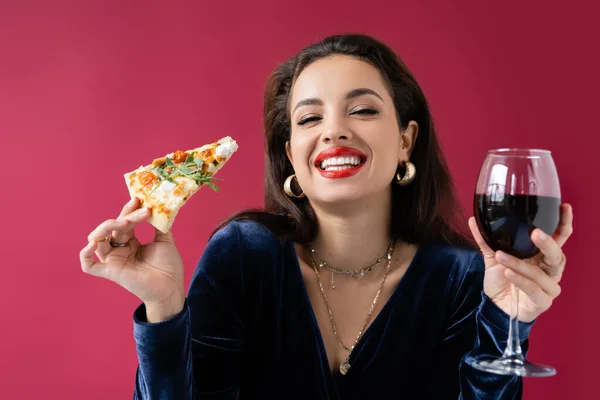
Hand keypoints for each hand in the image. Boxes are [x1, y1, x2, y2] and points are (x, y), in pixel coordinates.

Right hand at [79, 197, 185, 319]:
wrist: (171, 288)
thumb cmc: (168, 267)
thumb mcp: (165, 240)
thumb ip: (159, 224)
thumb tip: (159, 206)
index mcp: (130, 242)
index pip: (124, 222)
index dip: (129, 210)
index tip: (139, 199)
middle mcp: (119, 250)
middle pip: (113, 228)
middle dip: (125, 216)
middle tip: (141, 209)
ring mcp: (113, 261)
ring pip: (98, 240)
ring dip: (107, 227)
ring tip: (126, 221)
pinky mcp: (110, 272)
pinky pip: (89, 265)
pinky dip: (85, 254)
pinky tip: (94, 243)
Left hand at [468, 204, 572, 322]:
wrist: (496, 306)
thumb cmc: (502, 279)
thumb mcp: (493, 256)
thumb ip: (485, 239)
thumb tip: (474, 219)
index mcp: (542, 255)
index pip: (559, 237)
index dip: (564, 223)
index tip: (564, 207)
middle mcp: (550, 270)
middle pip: (557, 255)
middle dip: (548, 243)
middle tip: (536, 233)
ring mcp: (548, 287)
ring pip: (541, 273)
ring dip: (520, 264)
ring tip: (501, 256)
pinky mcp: (542, 302)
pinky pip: (534, 290)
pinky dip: (520, 280)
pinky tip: (508, 273)